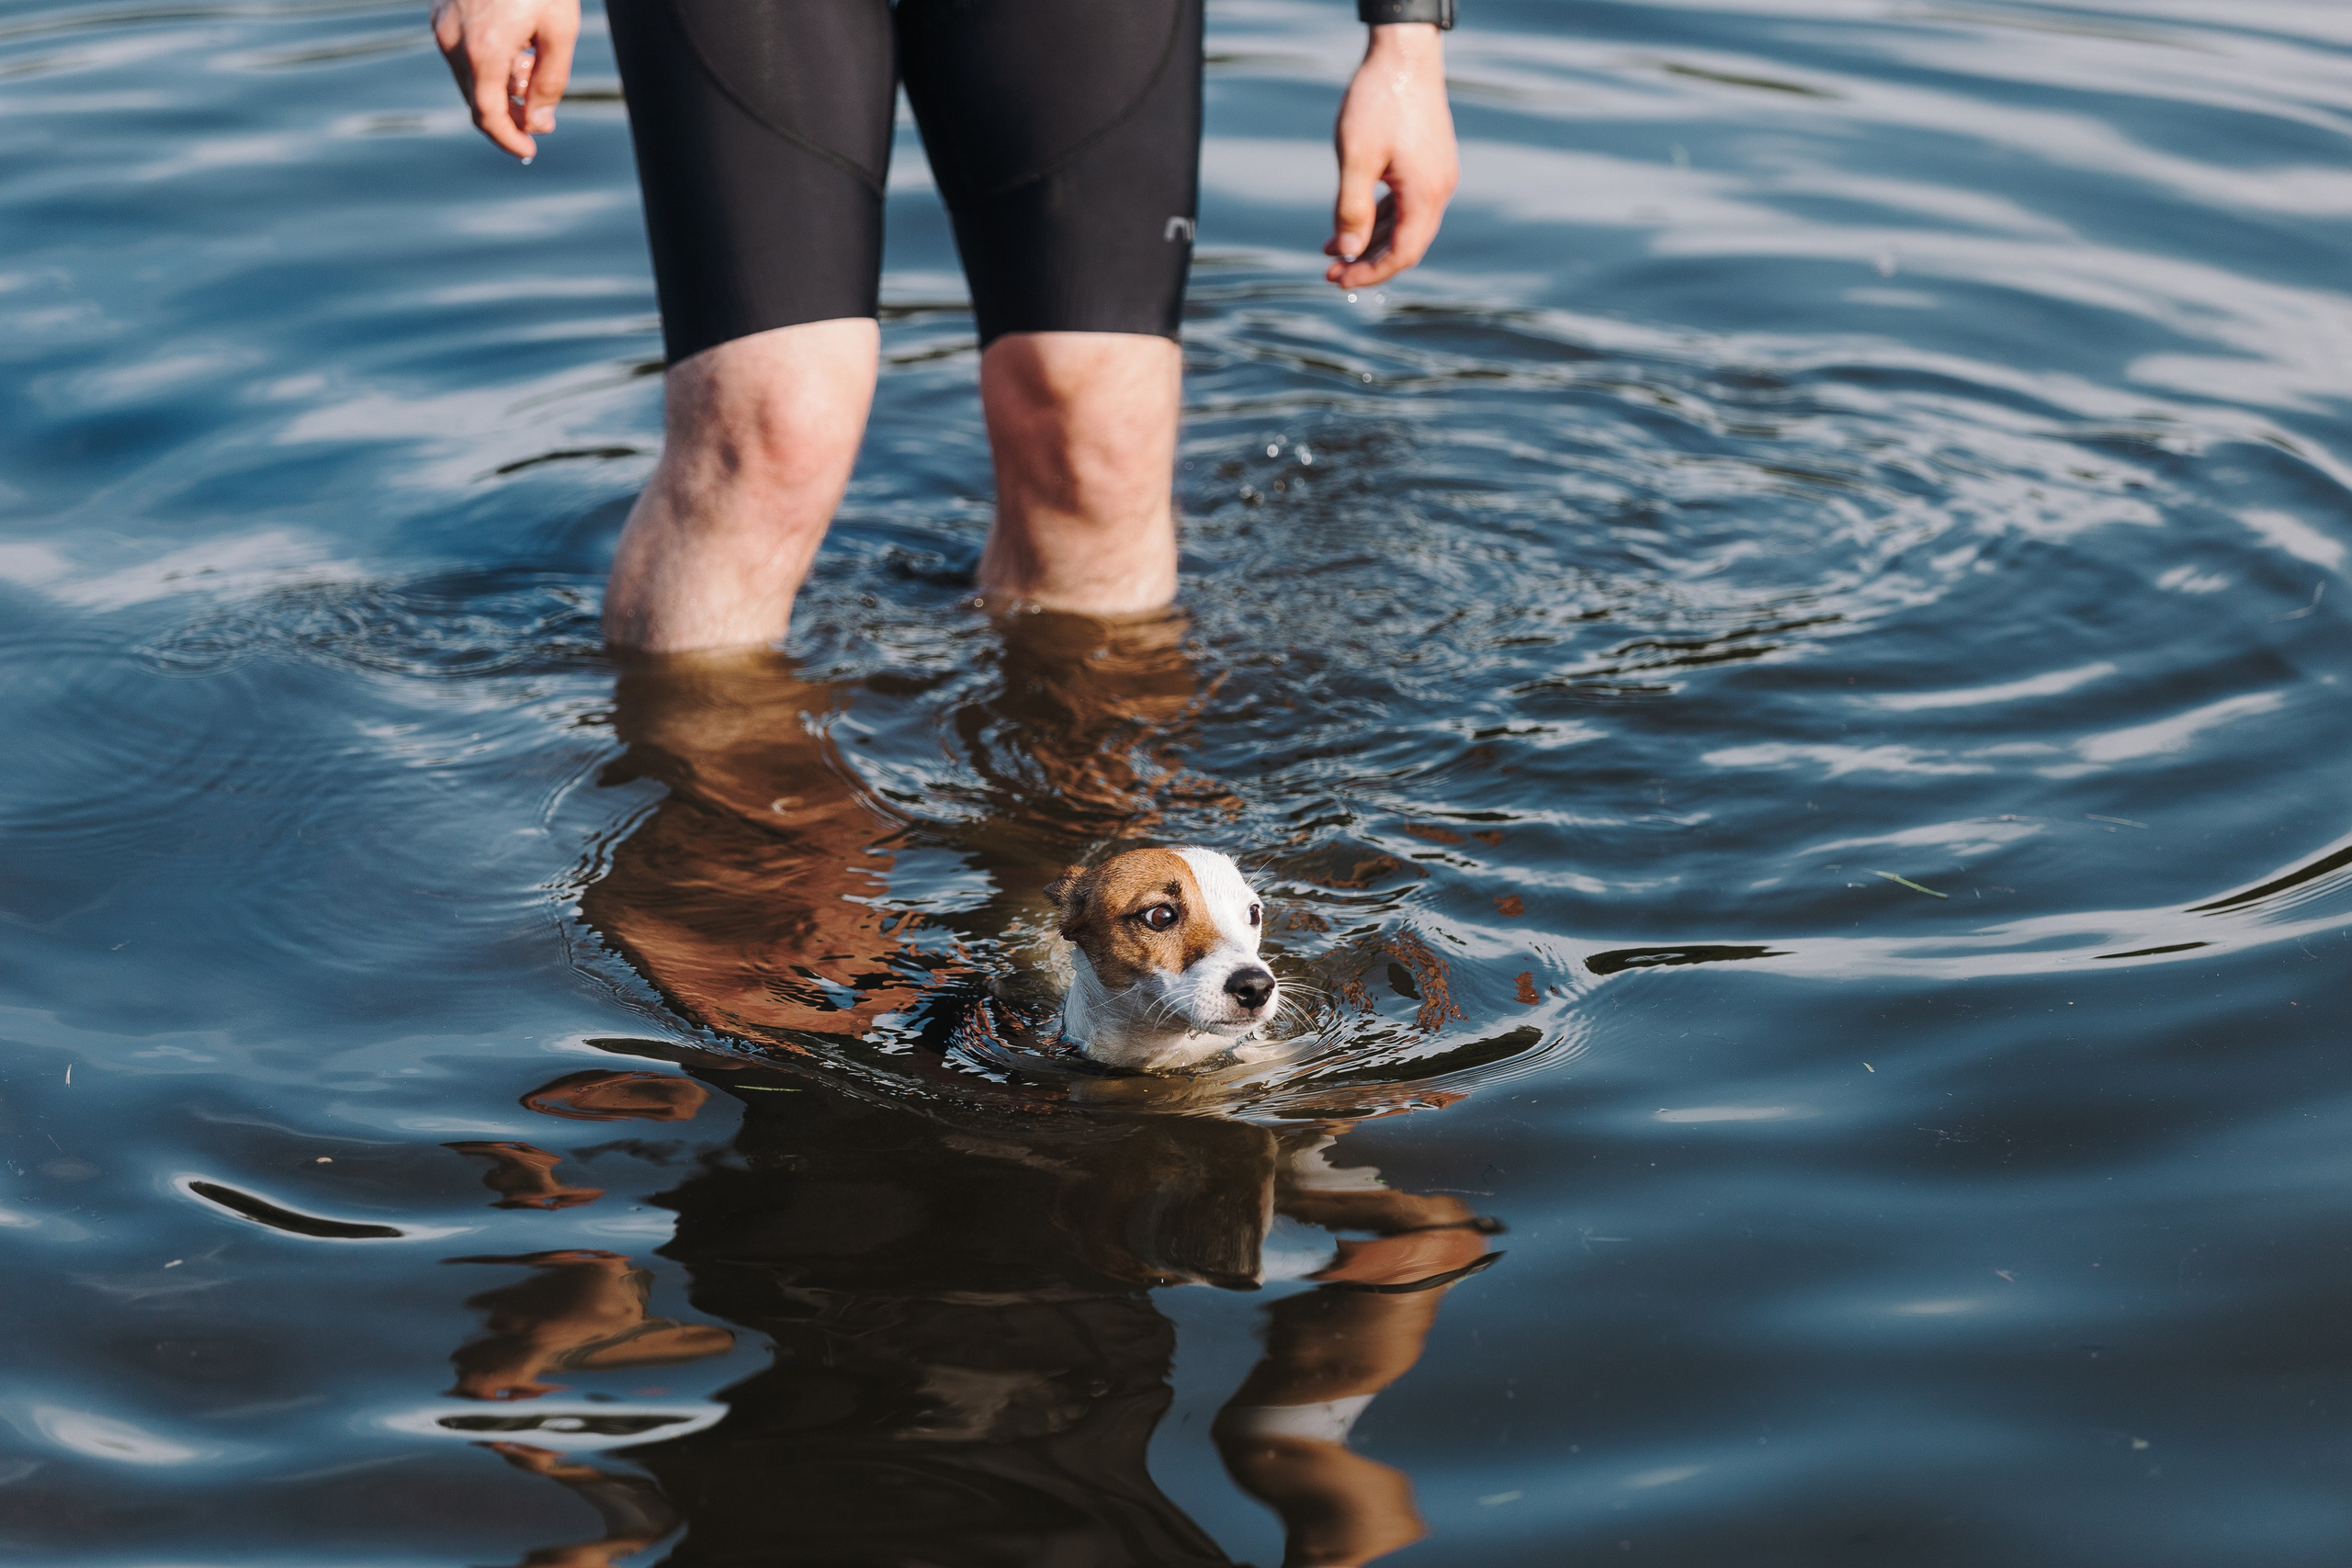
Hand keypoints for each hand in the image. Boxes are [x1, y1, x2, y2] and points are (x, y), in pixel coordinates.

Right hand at [431, 0, 579, 159]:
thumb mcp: (560, 30)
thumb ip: (550, 82)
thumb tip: (538, 123)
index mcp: (483, 51)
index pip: (489, 117)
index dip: (509, 140)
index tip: (529, 151)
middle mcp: (452, 41)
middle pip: (479, 102)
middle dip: (511, 115)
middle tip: (543, 116)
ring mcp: (441, 26)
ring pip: (470, 79)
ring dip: (503, 88)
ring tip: (534, 64)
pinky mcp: (440, 13)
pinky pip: (463, 55)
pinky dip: (489, 65)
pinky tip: (517, 46)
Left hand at [1326, 23, 1458, 288]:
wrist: (1405, 54)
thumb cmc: (1378, 101)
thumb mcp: (1356, 158)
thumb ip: (1352, 209)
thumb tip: (1348, 252)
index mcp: (1425, 194)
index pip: (1402, 254)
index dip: (1370, 274)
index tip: (1338, 280)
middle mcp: (1439, 189)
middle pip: (1406, 245)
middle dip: (1368, 262)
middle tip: (1331, 272)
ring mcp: (1437, 175)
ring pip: (1404, 224)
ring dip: (1370, 240)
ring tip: (1332, 249)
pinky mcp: (1429, 163)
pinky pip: (1406, 203)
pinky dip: (1380, 217)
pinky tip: (1352, 220)